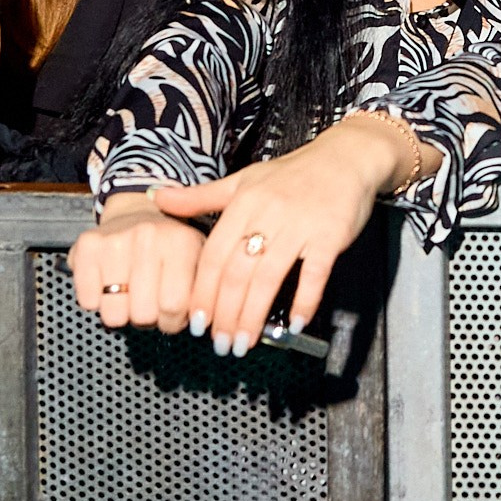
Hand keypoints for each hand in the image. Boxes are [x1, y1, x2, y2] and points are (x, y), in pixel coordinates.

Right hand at [69, 193, 208, 332]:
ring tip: (130, 297)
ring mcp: (115, 240)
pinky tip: (108, 286)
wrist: (137, 213)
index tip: (171, 316)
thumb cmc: (169, 247)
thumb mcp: (197, 260)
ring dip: (122, 314)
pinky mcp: (87, 245)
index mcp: (181, 242)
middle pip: (143, 315)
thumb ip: (200, 291)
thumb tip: (197, 324)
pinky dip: (96, 302)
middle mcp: (147, 237)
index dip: (172, 322)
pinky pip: (88, 302)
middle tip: (149, 305)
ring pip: (114, 314)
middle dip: (147, 320)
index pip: (174, 306)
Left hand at [148, 113, 414, 353]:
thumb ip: (200, 196)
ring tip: (244, 342)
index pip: (213, 256)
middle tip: (220, 343)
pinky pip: (314, 274)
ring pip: (268, 278)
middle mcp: (268, 213)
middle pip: (237, 273)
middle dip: (224, 313)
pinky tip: (295, 322)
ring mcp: (300, 225)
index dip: (202, 293)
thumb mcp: (243, 181)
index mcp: (243, 202)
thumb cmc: (293, 173)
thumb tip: (154, 198)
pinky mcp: (330, 235)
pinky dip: (304, 301)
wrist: (347, 156)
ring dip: (254, 315)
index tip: (196, 323)